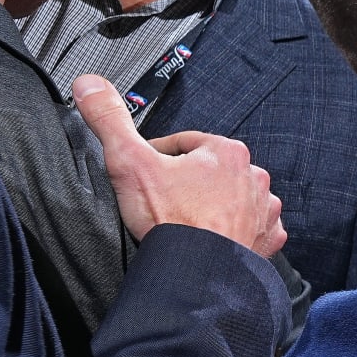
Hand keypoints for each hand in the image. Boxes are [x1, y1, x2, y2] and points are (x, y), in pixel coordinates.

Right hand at [72, 74, 285, 256]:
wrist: (198, 272)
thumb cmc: (172, 222)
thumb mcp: (129, 161)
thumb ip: (110, 120)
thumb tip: (90, 85)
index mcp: (226, 151)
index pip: (185, 143)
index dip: (159, 156)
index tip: (147, 171)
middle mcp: (253, 176)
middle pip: (210, 171)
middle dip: (187, 182)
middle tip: (165, 200)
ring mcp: (263, 209)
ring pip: (232, 198)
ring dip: (212, 205)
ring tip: (187, 220)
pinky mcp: (267, 238)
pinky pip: (251, 227)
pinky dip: (234, 230)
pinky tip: (213, 237)